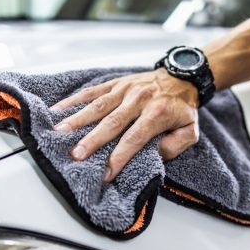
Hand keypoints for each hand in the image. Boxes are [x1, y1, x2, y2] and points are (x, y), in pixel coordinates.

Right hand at [51, 69, 199, 182]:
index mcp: (157, 113)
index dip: (120, 156)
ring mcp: (125, 89)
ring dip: (77, 120)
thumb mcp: (191, 130)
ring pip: (98, 106)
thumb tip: (154, 155)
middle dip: (93, 140)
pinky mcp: (115, 82)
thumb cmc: (183, 109)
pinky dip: (74, 100)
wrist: (182, 76)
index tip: (106, 173)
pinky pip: (92, 91)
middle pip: (112, 122)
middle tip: (76, 155)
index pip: (135, 138)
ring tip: (59, 133)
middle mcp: (139, 99)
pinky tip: (58, 110)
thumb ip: (176, 145)